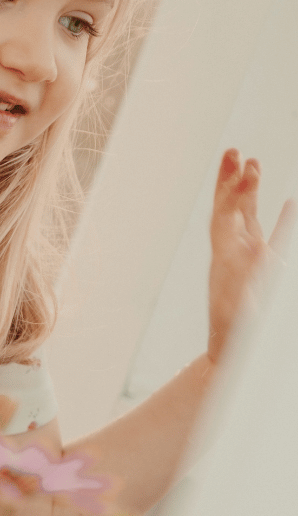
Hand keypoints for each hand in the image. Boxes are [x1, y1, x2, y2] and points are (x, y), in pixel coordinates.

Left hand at [208, 149, 295, 365]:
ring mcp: (245, 264)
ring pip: (245, 221)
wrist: (231, 363)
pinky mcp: (259, 274)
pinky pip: (268, 240)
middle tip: (235, 152)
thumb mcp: (246, 312)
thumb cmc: (237, 342)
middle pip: (229, 214)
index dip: (234, 196)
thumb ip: (254, 282)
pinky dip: (280, 220)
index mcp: (227, 266)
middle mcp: (232, 260)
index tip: (246, 170)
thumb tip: (264, 253)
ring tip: (252, 162)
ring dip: (248, 193)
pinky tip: (291, 203)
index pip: (226, 222)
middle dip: (231, 182)